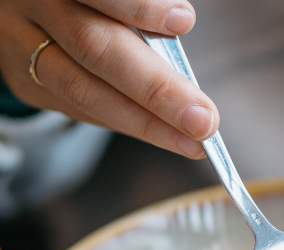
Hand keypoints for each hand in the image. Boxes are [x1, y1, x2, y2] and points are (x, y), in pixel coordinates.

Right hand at [0, 0, 218, 158]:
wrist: (19, 4)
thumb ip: (134, 3)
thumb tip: (179, 25)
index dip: (138, 6)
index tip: (183, 22)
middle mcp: (29, 8)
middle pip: (93, 48)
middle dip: (156, 89)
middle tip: (203, 119)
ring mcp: (21, 50)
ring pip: (84, 92)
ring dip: (147, 123)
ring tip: (194, 141)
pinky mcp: (27, 84)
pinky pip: (82, 110)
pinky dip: (129, 123)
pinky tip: (166, 135)